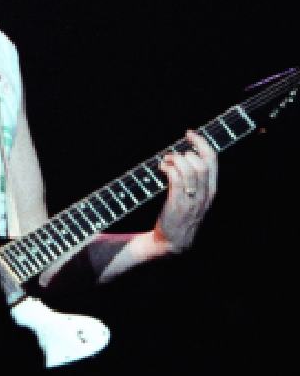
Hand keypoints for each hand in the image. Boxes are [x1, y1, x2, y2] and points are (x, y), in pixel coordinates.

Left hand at [154, 131, 216, 252]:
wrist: (174, 242)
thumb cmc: (181, 216)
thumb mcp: (194, 198)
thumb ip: (194, 180)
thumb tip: (183, 156)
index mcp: (211, 190)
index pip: (213, 161)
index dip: (202, 143)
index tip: (189, 133)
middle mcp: (205, 194)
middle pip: (202, 163)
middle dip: (186, 150)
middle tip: (172, 154)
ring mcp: (193, 199)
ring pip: (190, 169)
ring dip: (174, 159)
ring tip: (165, 163)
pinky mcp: (179, 203)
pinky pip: (176, 178)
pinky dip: (168, 168)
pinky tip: (162, 168)